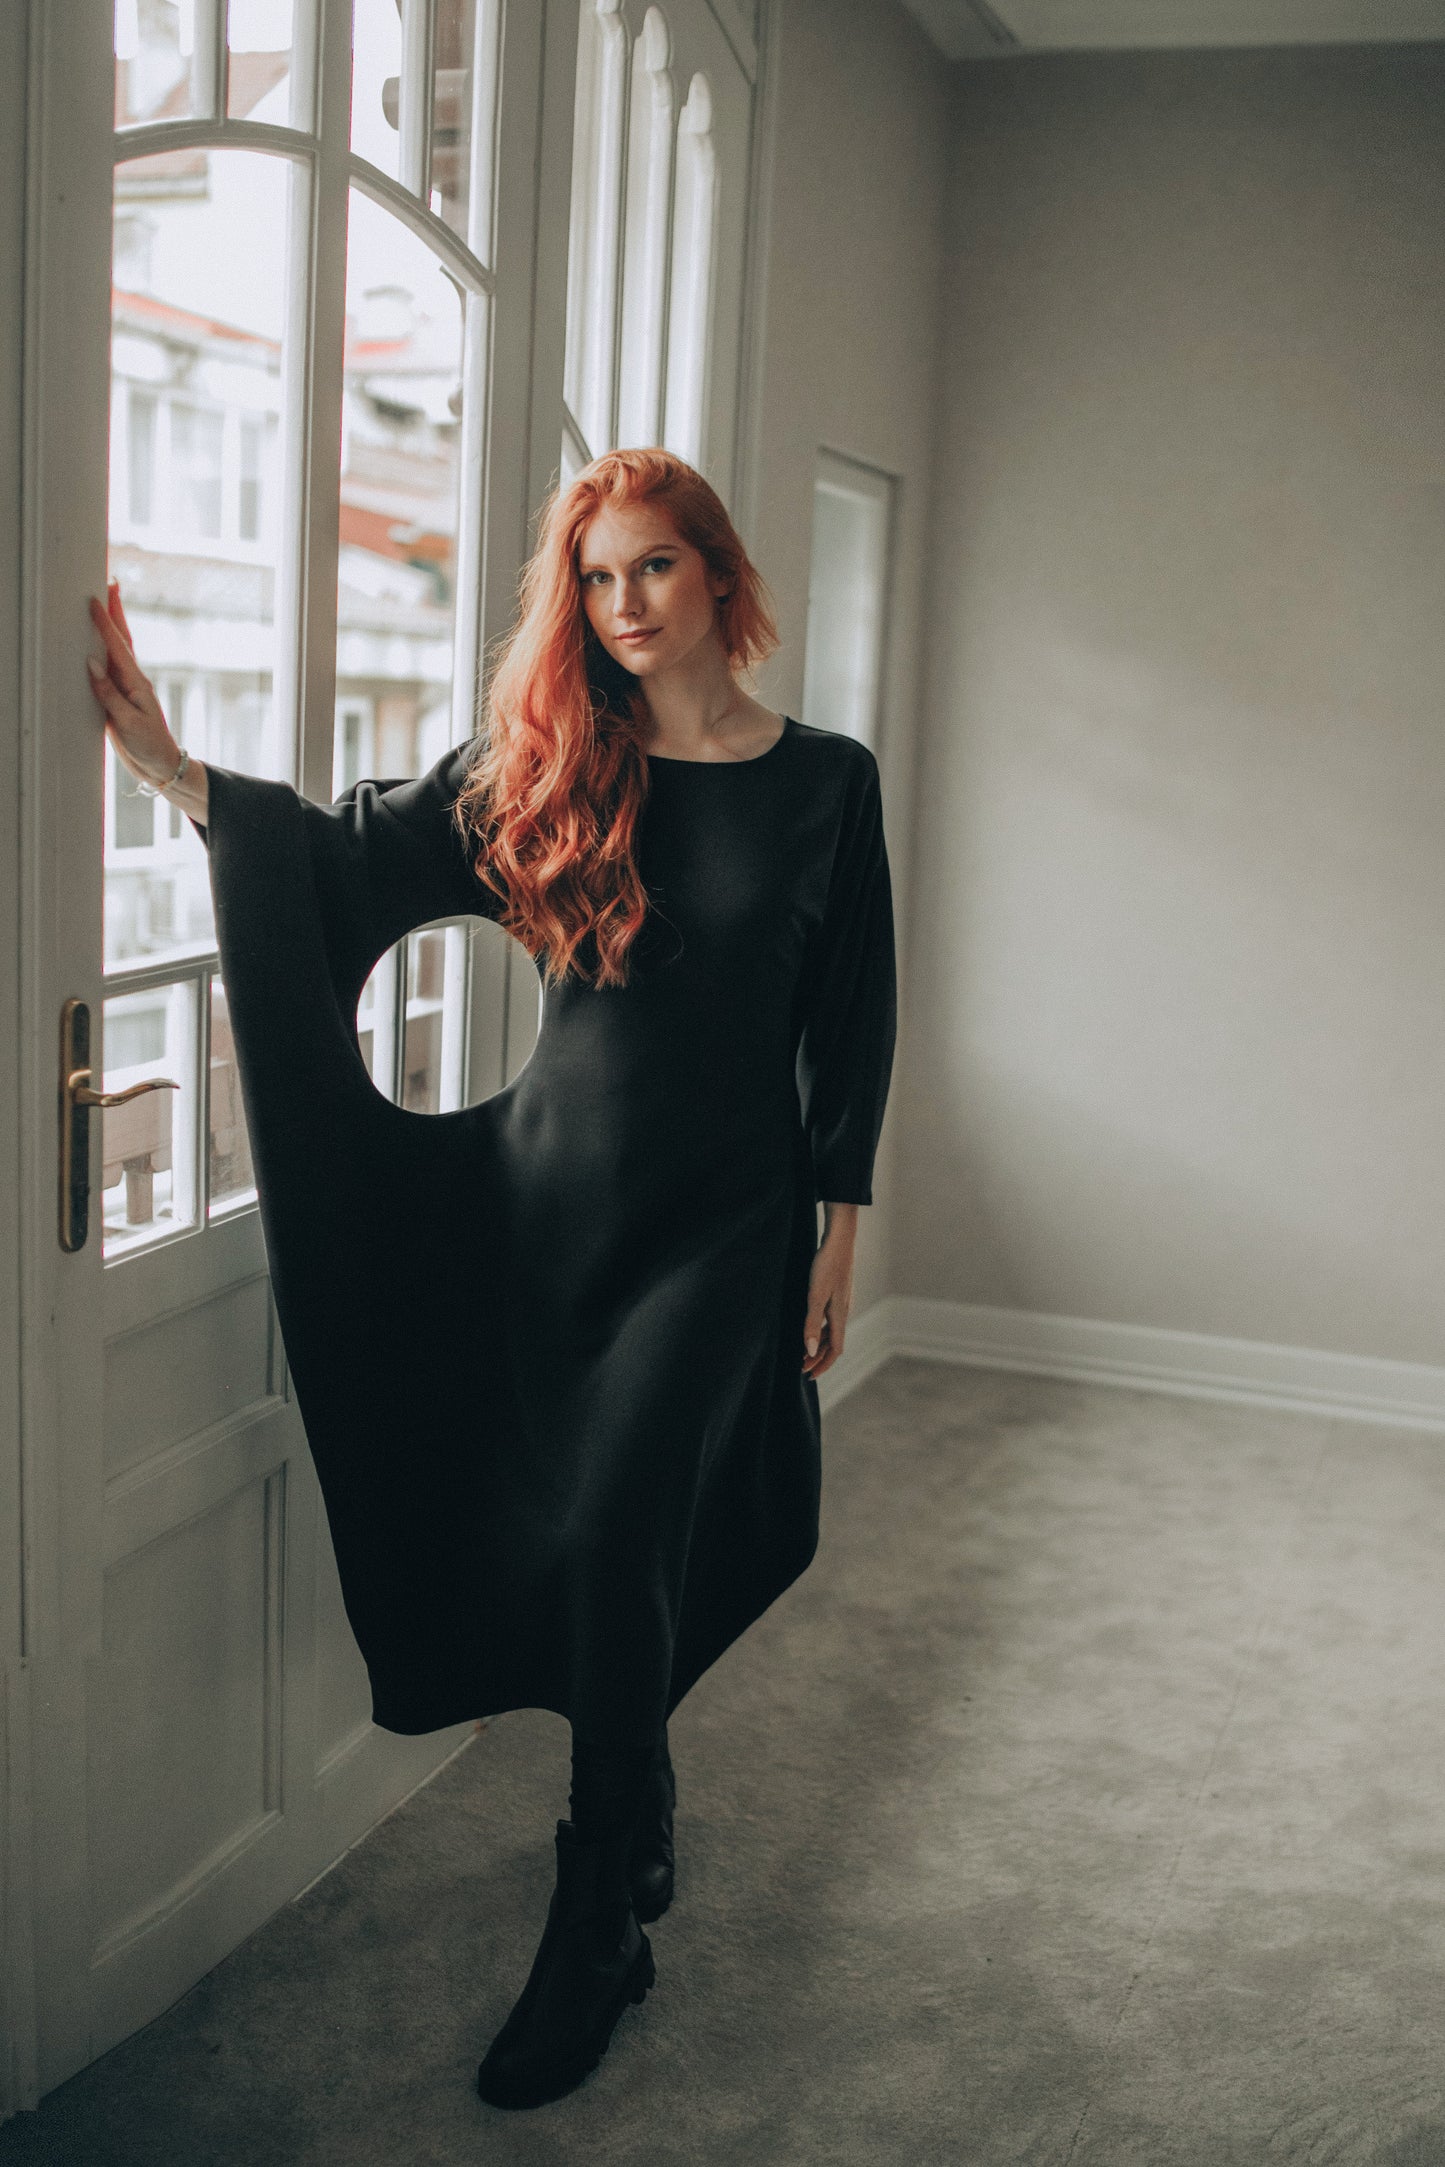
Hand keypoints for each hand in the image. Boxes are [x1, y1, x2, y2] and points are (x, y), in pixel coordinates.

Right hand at [86, 580, 208, 819]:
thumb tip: (92, 663)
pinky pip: (106, 668)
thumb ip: (109, 694)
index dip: (106, 623)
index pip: (118, 646)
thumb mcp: (128, 722)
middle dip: (115, 611)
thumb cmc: (149, 746)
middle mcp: (131, 680)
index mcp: (136, 682)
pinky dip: (100, 649)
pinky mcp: (117, 698)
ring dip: (109, 626)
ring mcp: (125, 687)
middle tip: (109, 583)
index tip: (95, 600)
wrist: (160, 766)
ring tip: (103, 602)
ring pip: (113, 650)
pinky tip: (94, 642)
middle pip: (121, 639)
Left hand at [802, 1205, 857, 1378]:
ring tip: (804, 1352)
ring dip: (820, 1344)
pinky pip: (831, 1320)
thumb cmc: (827, 1266)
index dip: (823, 1364)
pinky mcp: (838, 1293)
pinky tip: (812, 1326)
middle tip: (802, 1368)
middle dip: (819, 1358)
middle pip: (834, 1343)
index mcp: (840, 1315)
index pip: (835, 1350)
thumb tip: (811, 1352)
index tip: (809, 1375)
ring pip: (833, 1331)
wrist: (839, 1240)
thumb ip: (812, 1324)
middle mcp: (844, 1311)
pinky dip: (821, 1330)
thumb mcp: (815, 1296)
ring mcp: (842, 1302)